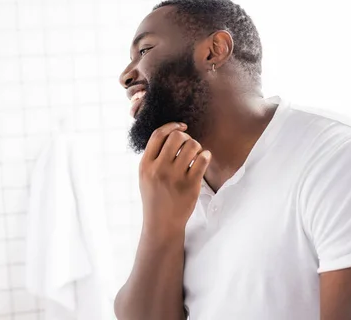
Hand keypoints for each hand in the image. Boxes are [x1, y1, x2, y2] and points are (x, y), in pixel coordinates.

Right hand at [139, 122, 210, 238]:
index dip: (171, 126)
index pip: (158, 135)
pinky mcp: (190, 185)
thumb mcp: (145, 176)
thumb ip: (153, 157)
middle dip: (186, 137)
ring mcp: (175, 177)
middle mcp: (159, 169)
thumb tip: (170, 132)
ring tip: (196, 155)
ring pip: (192, 145)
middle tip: (188, 145)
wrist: (162, 224)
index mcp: (145, 165)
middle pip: (176, 137)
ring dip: (197, 146)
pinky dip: (206, 155)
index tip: (181, 126)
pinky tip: (203, 159)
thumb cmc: (155, 197)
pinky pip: (202, 159)